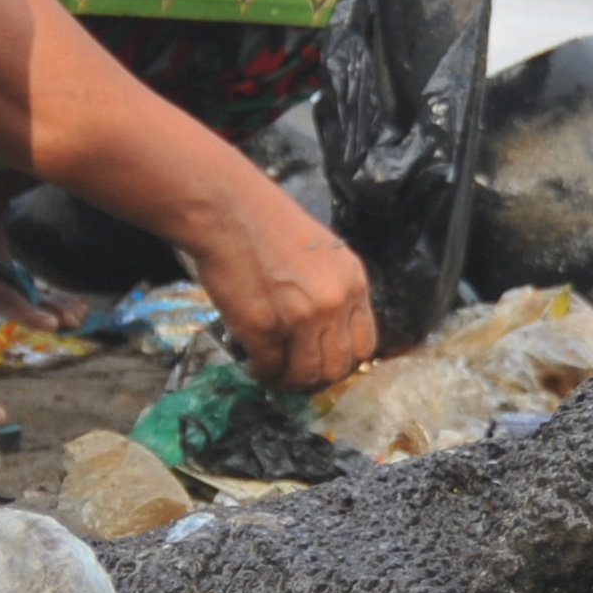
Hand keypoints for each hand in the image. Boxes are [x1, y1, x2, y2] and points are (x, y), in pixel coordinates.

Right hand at [176, 172, 377, 392]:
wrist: (228, 210)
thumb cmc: (267, 224)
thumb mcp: (321, 253)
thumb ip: (332, 289)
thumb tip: (326, 330)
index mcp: (353, 282)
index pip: (365, 345)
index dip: (343, 361)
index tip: (324, 363)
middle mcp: (334, 304)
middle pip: (338, 367)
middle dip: (316, 378)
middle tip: (296, 375)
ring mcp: (300, 319)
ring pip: (306, 375)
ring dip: (288, 381)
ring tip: (272, 373)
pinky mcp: (264, 328)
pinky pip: (270, 368)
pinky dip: (261, 373)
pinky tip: (253, 363)